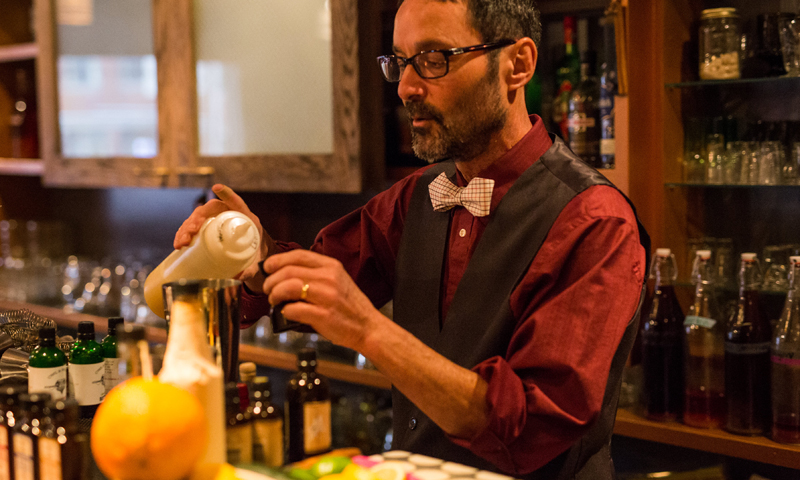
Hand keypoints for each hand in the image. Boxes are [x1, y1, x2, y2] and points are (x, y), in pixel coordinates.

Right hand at [174, 184, 274, 288]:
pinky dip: (184, 233)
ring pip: (198, 217)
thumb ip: (251, 269)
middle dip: (197, 218)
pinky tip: (178, 244)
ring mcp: (216, 220)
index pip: (236, 201)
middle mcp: (228, 215)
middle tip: (191, 233)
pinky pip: (193, 227)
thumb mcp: (256, 260)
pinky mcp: (207, 229)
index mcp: (245, 217)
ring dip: (186, 227)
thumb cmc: (257, 253)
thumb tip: (239, 277)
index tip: (216, 188)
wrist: (254, 254)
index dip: (227, 194)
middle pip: (210, 209)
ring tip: (181, 242)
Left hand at [262, 250, 382, 350]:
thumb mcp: (337, 280)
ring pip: (289, 287)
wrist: (367, 326)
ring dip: (275, 294)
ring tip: (274, 300)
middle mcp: (329, 278)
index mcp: (332, 267)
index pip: (298, 255)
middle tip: (268, 289)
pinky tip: (286, 313)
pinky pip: (294, 309)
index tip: (267, 267)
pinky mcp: (324, 315)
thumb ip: (315, 274)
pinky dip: (285, 311)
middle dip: (272, 280)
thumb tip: (284, 275)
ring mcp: (327, 296)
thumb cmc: (349, 306)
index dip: (278, 260)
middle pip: (289, 271)